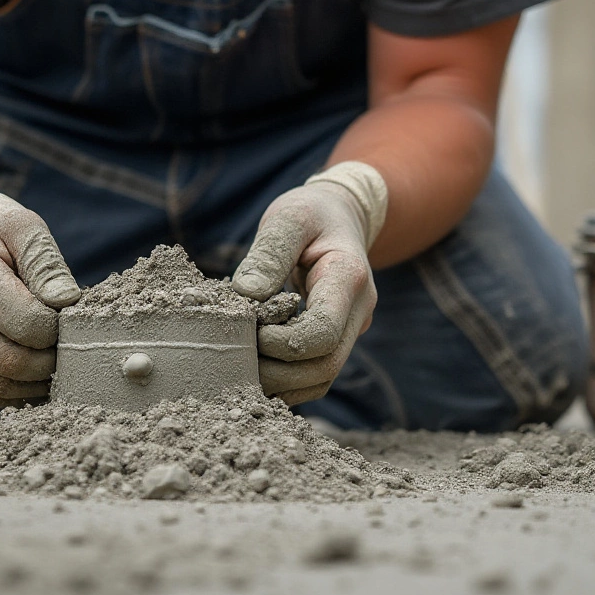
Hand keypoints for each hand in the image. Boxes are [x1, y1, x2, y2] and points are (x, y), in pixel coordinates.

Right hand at [0, 150, 80, 405]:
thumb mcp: (21, 224)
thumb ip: (47, 264)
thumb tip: (69, 304)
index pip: (29, 326)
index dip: (59, 331)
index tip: (72, 319)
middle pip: (11, 363)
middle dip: (50, 363)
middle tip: (71, 347)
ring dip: (34, 384)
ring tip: (56, 363)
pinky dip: (12, 391)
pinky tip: (33, 376)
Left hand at [232, 162, 387, 404]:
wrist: (340, 217)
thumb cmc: (311, 213)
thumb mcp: (288, 218)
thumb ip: (268, 254)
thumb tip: (246, 294)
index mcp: (348, 279)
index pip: (323, 334)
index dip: (283, 343)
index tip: (251, 329)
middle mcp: (358, 312)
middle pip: (324, 366)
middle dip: (277, 370)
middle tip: (236, 354)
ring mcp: (351, 331)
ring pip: (321, 379)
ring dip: (279, 382)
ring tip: (241, 363)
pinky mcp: (336, 341)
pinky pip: (314, 377)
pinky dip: (284, 381)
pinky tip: (256, 367)